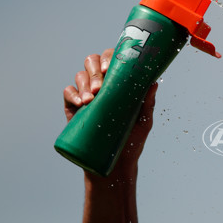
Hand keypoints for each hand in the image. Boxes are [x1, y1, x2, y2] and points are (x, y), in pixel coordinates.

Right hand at [63, 49, 156, 176]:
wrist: (116, 165)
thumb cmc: (132, 141)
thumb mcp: (144, 121)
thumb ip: (147, 103)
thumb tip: (154, 82)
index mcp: (119, 84)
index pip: (112, 61)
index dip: (109, 58)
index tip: (110, 68)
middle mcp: (102, 85)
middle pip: (93, 62)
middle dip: (95, 70)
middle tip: (100, 87)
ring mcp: (87, 95)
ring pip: (80, 75)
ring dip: (85, 83)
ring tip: (91, 99)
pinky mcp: (73, 108)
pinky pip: (68, 92)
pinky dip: (72, 94)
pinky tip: (80, 103)